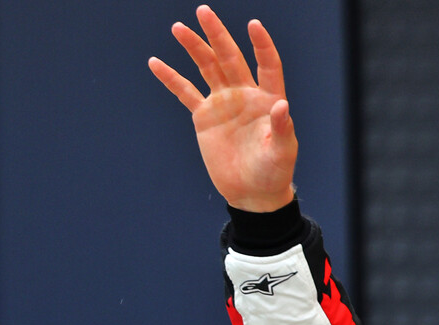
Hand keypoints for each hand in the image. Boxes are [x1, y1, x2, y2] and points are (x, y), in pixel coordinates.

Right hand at [149, 5, 297, 211]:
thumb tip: (282, 105)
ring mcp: (223, 104)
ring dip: (194, 48)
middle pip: (230, 58)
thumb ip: (282, 128)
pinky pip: (185, 93)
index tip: (254, 24)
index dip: (262, 45)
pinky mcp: (204, 117)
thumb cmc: (274, 172)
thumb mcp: (281, 152)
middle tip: (203, 11)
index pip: (267, 65)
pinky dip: (171, 78)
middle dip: (217, 35)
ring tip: (179, 28)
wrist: (252, 192)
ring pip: (207, 69)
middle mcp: (245, 95)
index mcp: (267, 99)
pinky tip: (156, 63)